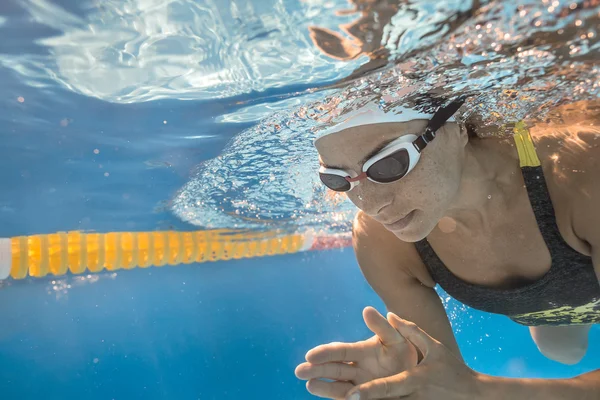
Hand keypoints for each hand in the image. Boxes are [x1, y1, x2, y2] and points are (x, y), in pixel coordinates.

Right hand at [295, 306, 418, 398]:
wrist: (418, 373)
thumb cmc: (404, 352)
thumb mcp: (397, 337)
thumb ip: (382, 327)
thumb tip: (367, 310)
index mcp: (360, 351)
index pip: (339, 351)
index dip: (325, 353)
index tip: (311, 355)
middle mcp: (356, 368)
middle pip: (333, 369)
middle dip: (316, 370)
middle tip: (300, 371)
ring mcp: (359, 385)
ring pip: (337, 386)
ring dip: (323, 386)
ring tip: (309, 385)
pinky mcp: (364, 397)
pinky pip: (350, 399)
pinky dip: (340, 398)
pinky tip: (330, 395)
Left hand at [344, 313, 482, 399]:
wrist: (475, 396)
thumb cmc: (452, 369)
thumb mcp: (434, 347)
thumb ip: (410, 331)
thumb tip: (389, 314)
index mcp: (415, 379)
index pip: (389, 386)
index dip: (370, 392)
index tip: (351, 395)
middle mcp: (412, 397)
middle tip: (343, 399)